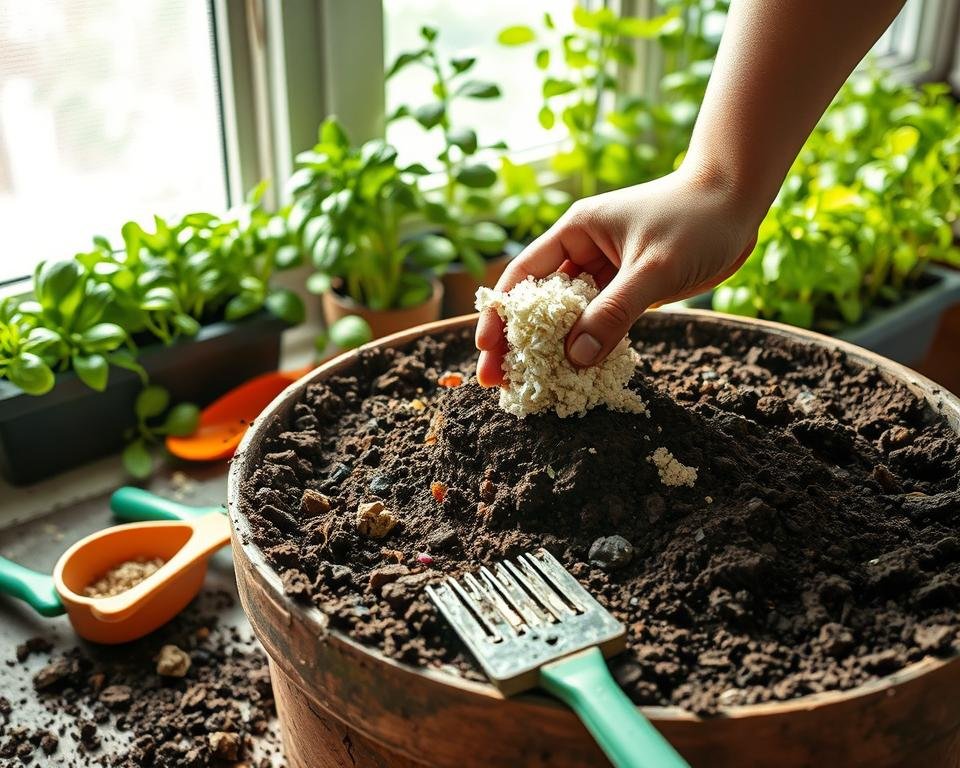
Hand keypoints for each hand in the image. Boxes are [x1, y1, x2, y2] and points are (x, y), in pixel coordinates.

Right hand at [475, 166, 759, 386]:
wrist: (739, 202)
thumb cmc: (696, 220)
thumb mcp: (652, 269)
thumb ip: (614, 312)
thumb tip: (575, 359)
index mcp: (575, 231)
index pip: (523, 276)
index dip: (501, 314)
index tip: (486, 350)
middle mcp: (583, 251)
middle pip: (539, 302)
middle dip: (518, 341)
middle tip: (500, 381)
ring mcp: (606, 271)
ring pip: (569, 316)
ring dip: (552, 348)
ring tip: (532, 385)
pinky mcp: (629, 288)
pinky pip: (600, 321)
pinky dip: (588, 345)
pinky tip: (577, 373)